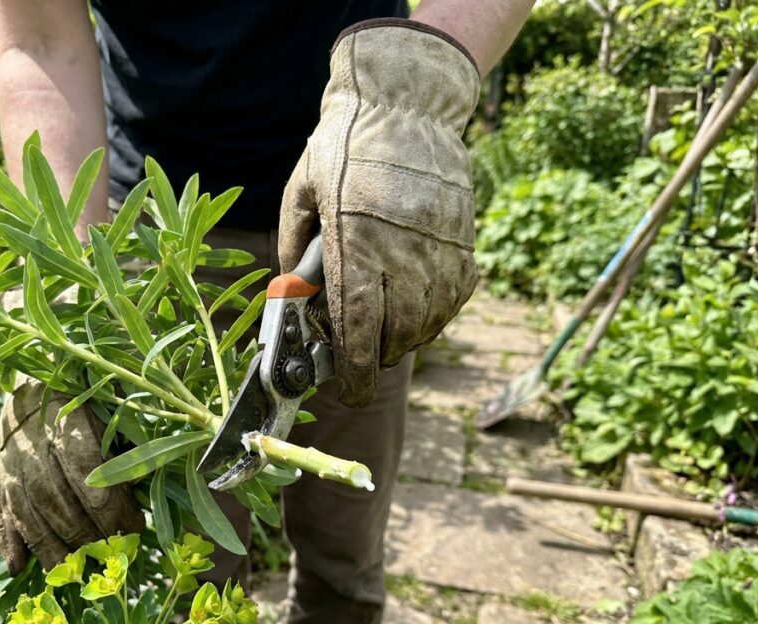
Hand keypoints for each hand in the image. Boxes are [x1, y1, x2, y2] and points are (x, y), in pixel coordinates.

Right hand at [0, 381, 143, 574]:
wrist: (32, 394)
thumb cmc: (86, 407)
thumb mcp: (110, 415)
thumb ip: (126, 448)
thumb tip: (145, 484)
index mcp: (66, 422)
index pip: (86, 469)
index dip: (110, 504)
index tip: (133, 528)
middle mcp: (33, 446)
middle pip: (56, 498)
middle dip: (86, 532)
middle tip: (111, 556)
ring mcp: (11, 466)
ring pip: (27, 512)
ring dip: (50, 547)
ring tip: (72, 573)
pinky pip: (0, 513)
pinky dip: (9, 543)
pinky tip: (18, 568)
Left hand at [278, 20, 480, 407]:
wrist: (407, 101)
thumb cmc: (345, 144)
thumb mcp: (301, 191)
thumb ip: (294, 251)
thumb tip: (294, 300)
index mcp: (356, 237)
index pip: (358, 324)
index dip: (353, 367)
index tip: (347, 389)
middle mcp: (402, 248)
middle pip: (394, 333)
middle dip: (372, 356)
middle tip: (356, 355)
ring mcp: (440, 245)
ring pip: (428, 322)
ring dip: (403, 339)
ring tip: (383, 331)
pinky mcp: (463, 239)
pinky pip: (454, 298)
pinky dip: (434, 315)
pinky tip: (415, 307)